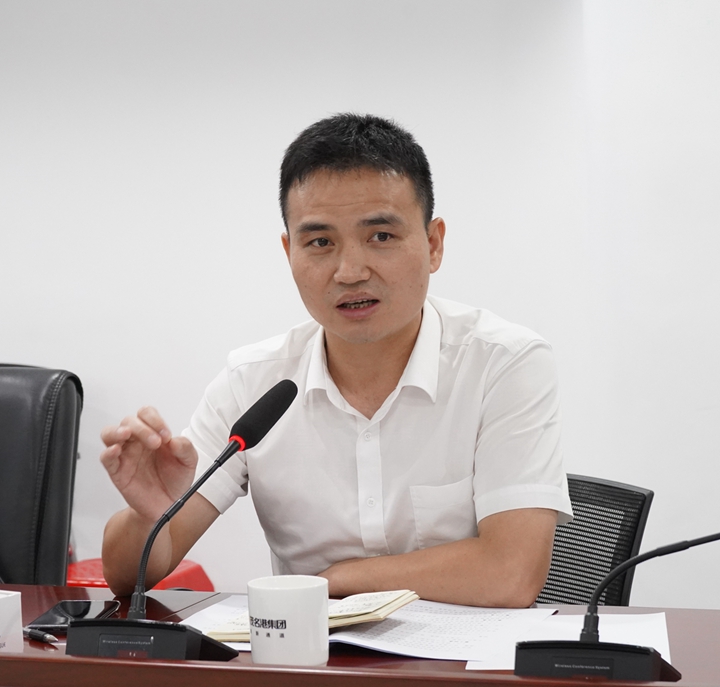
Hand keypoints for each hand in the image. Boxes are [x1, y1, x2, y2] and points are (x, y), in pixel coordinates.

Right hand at [100, 407, 197, 522]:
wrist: (167, 505)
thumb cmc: (175, 479)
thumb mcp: (188, 462)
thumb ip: (185, 448)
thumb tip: (176, 440)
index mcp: (153, 434)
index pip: (147, 414)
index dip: (155, 420)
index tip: (166, 435)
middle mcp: (137, 442)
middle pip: (129, 421)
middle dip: (143, 428)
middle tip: (156, 442)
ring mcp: (125, 455)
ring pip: (110, 433)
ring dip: (117, 431)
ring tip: (127, 434)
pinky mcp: (116, 471)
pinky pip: (106, 458)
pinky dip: (108, 452)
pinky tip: (116, 450)